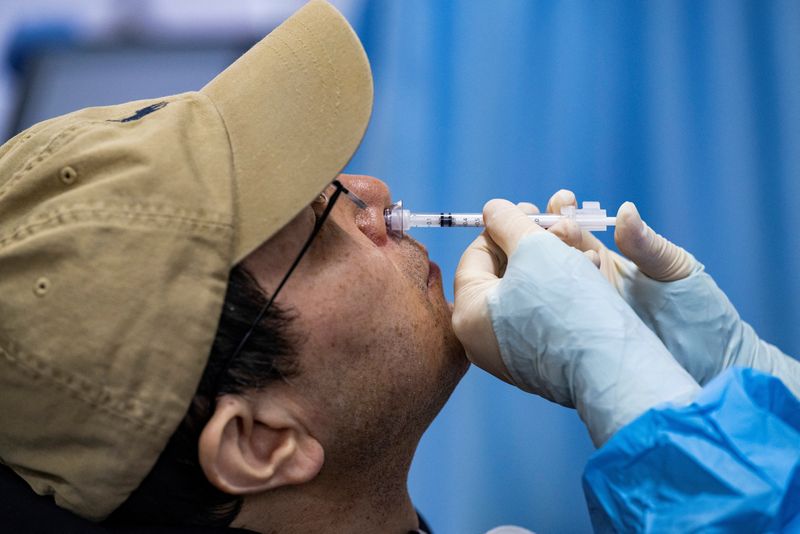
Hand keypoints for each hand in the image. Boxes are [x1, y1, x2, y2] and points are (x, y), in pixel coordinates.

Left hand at [453, 199, 699, 445]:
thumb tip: (492, 209)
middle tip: (557, 227)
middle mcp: (480, 341)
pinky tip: (587, 280)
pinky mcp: (539, 367)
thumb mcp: (534, 246)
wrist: (611, 366)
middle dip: (532, 246)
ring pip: (525, 295)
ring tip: (582, 253)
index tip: (530, 211)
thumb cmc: (566, 302)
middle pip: (501, 276)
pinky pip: (542, 319)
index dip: (504, 226)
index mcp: (467, 313)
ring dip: (552, 266)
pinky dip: (560, 295)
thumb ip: (507, 221)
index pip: (476, 254)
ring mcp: (509, 358)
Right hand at [548, 190, 799, 396]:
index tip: (561, 201)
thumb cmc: (696, 311)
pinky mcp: (567, 334)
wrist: (705, 363)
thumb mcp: (673, 269)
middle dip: (535, 230)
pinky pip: (542, 313)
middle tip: (537, 223)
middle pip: (542, 250)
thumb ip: (647, 244)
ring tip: (530, 252)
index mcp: (602, 257)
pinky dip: (529, 299)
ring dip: (527, 262)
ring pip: (537, 279)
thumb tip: (625, 211)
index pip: (569, 227)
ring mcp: (571, 307)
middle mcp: (580, 280)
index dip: (559, 212)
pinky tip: (525, 291)